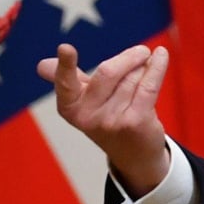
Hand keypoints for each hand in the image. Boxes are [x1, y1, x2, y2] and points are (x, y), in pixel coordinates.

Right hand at [37, 43, 169, 195]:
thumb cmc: (107, 119)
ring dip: (143, 68)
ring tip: (145, 77)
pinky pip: (149, 85)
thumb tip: (42, 65)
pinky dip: (157, 66)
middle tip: (141, 52)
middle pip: (108, 72)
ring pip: (133, 77)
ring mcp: (112, 122)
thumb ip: (68, 81)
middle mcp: (88, 117)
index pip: (66, 84)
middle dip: (129, 57)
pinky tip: (161, 55)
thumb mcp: (84, 102)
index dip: (65, 66)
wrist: (134, 156)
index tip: (65, 48)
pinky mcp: (136, 122)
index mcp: (70, 108)